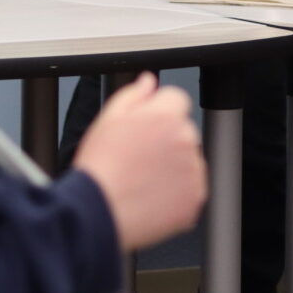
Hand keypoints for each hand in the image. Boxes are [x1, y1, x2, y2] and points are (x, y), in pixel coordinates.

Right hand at [73, 74, 205, 252]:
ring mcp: (193, 170)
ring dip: (173, 166)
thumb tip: (148, 81)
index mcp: (165, 116)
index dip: (158, 112)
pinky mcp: (195, 197)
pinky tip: (151, 196)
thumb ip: (133, 94)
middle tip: (139, 158)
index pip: (176, 99)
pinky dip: (177, 194)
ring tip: (142, 180)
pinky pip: (191, 189)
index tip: (146, 129)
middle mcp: (185, 139)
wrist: (98, 211)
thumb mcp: (107, 119)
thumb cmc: (100, 168)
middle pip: (183, 131)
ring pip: (189, 160)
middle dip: (166, 140)